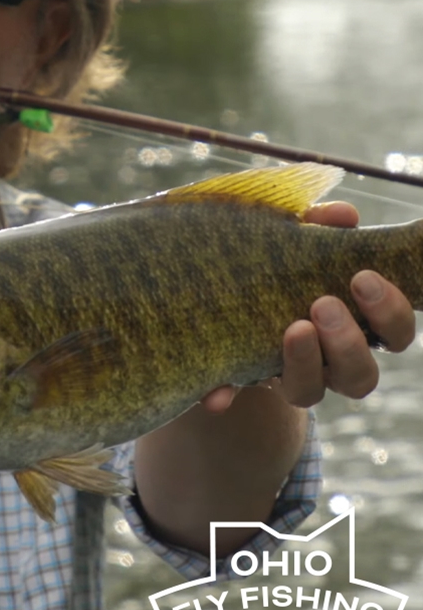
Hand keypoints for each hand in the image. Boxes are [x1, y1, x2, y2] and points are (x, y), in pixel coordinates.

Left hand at [201, 201, 416, 413]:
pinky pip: (236, 394)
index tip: (363, 277)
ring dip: (303, 363)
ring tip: (293, 328)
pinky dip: (226, 392)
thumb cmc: (282, 261)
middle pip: (361, 376)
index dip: (390, 313)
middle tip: (324, 303)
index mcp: (356, 326)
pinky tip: (217, 391)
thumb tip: (344, 215)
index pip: (393, 334)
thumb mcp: (298, 237)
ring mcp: (289, 377)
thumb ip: (320, 224)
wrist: (228, 290)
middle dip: (348, 342)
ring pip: (310, 393)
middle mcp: (330, 363)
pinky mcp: (244, 380)